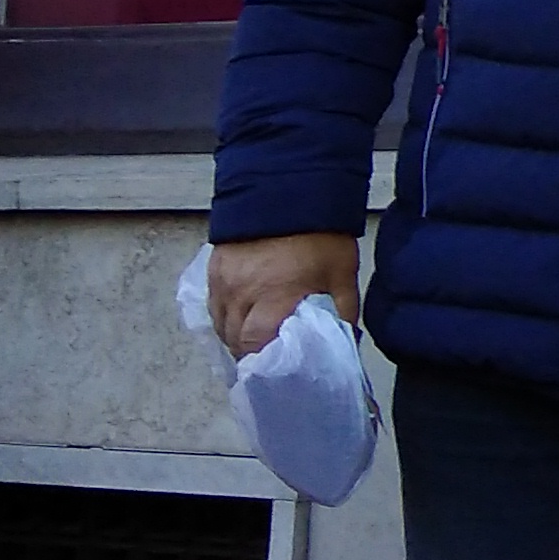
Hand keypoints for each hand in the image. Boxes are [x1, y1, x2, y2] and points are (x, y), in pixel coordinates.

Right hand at [205, 231, 360, 358]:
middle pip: (234, 340)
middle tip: (268, 358)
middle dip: (250, 352)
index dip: (263, 362)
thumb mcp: (342, 274)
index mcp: (273, 296)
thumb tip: (344, 345)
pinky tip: (243, 317)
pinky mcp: (214, 268)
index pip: (254, 345)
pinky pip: (214, 305)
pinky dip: (227, 316)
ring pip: (221, 325)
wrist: (292, 188)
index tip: (275, 371)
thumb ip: (342, 313)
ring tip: (257, 339)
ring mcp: (223, 280)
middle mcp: (241, 292)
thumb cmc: (321, 234)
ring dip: (236, 335)